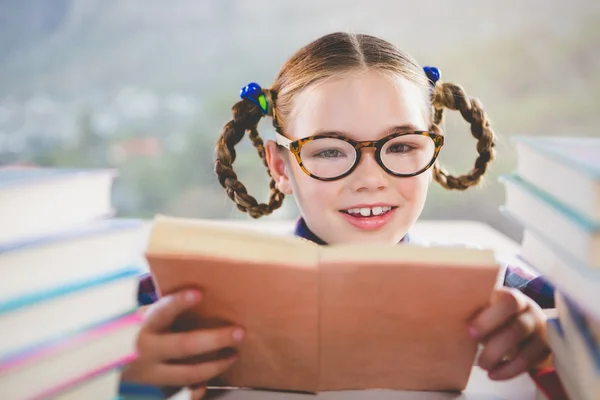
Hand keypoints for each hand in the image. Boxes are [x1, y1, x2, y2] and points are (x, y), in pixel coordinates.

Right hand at [121, 289, 244, 398]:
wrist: (98, 363)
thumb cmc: (126, 332)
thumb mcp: (136, 315)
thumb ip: (160, 309)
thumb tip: (199, 293)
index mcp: (140, 326)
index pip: (161, 312)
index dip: (179, 303)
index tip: (199, 293)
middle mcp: (144, 351)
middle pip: (185, 346)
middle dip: (215, 339)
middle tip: (238, 332)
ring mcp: (149, 374)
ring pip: (187, 373)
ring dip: (214, 365)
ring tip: (233, 354)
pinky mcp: (151, 390)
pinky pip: (179, 395)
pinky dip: (194, 390)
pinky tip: (206, 383)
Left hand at [468, 287, 550, 379]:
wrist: (522, 324)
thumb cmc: (495, 316)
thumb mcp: (486, 309)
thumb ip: (474, 312)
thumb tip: (447, 323)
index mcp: (513, 297)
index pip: (508, 302)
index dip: (489, 318)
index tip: (470, 332)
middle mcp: (530, 312)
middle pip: (518, 328)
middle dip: (495, 345)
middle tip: (477, 358)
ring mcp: (540, 331)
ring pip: (526, 349)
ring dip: (502, 361)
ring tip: (483, 366)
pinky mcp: (544, 349)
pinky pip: (530, 363)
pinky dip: (510, 371)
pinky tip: (494, 374)